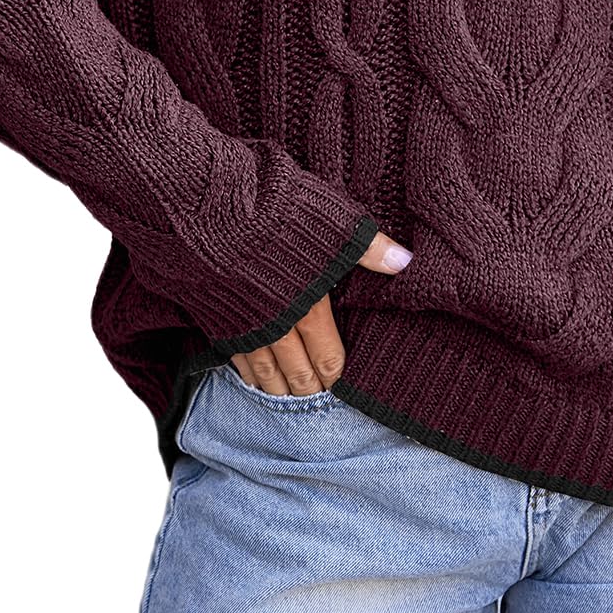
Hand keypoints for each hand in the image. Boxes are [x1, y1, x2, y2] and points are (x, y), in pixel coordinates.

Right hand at [227, 228, 412, 394]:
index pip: (327, 357)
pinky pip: (233, 357)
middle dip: (308, 390)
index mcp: (309, 307)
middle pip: (295, 371)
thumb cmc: (273, 212)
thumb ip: (368, 248)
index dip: (336, 376)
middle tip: (316, 403)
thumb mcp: (332, 223)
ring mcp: (242, 325)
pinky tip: (249, 377)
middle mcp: (276, 326)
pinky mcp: (214, 318)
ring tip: (286, 399)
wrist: (206, 210)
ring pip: (263, 370)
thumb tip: (406, 261)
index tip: (341, 389)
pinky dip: (245, 372)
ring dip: (277, 388)